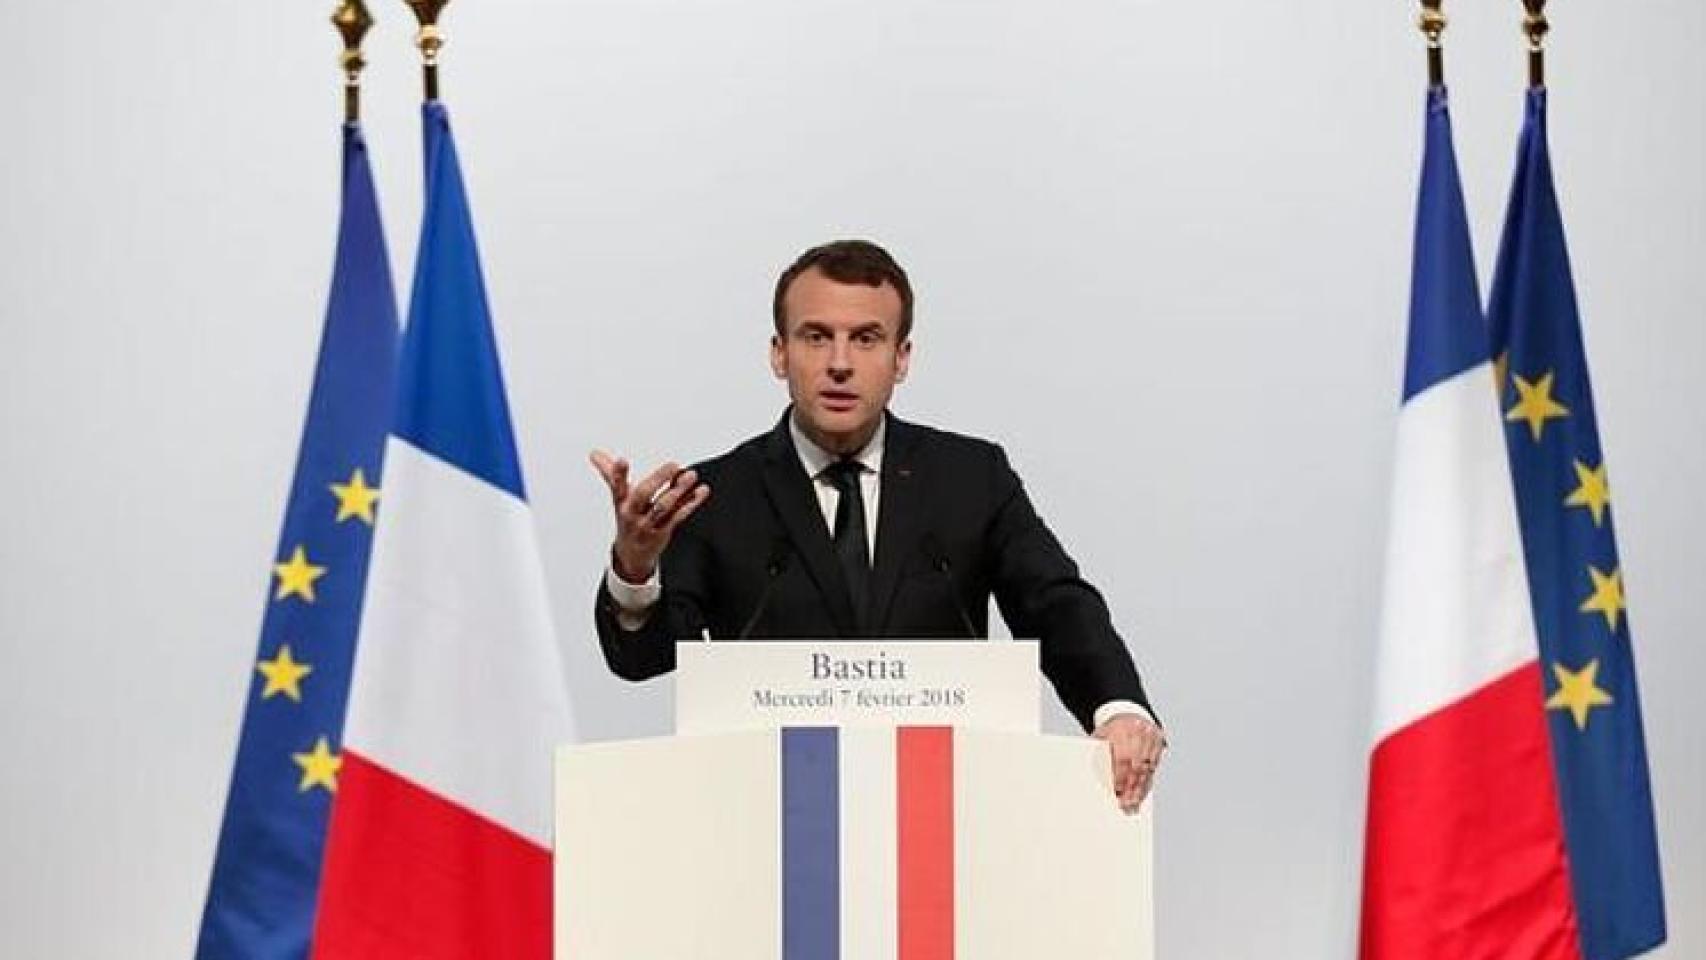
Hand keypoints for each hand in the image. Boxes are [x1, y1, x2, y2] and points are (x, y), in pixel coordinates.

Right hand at [589, 450, 710, 582]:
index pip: (617, 486)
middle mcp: (633, 513)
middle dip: (658, 479)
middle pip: (643, 495)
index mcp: (621, 502)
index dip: (618, 473)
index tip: (622, 460)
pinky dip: (691, 502)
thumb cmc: (627, 518)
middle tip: (674, 465)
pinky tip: (701, 491)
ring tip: (691, 475)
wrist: (632, 554)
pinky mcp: (663, 531)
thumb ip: (610, 473)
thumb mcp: (618, 497)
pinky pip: (678, 515)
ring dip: (678, 490)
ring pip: (663, 506)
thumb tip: (594, 453)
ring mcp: (648, 523)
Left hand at [1093, 713, 1165, 814]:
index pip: (1122, 757)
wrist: (1126, 713)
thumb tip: (1096, 780)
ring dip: (1140, 787)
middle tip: (1125, 803)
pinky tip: (1141, 793)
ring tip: (1133, 802)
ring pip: (1147, 767)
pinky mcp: (1159, 741)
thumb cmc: (1109, 732)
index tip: (1117, 791)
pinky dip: (1147, 781)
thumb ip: (1099, 754)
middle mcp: (1138, 731)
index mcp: (1120, 729)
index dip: (1120, 776)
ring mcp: (1150, 736)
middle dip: (1131, 786)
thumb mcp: (1099, 738)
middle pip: (1136, 764)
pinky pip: (1154, 765)